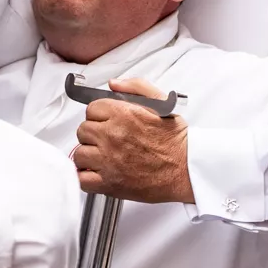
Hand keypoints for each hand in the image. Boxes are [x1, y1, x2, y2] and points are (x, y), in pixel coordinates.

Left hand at [71, 80, 191, 201]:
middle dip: (93, 134)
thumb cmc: (177, 141)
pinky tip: (98, 173)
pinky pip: (82, 179)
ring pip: (79, 154)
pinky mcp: (109, 183)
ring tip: (103, 157)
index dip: (99, 115)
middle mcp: (112, 136)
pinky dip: (86, 177)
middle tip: (107, 140)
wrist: (188, 170)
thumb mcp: (162, 104)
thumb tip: (114, 84)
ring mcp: (108, 160)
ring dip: (89, 155)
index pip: (92, 109)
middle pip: (83, 130)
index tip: (107, 122)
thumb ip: (136, 87)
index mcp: (123, 114)